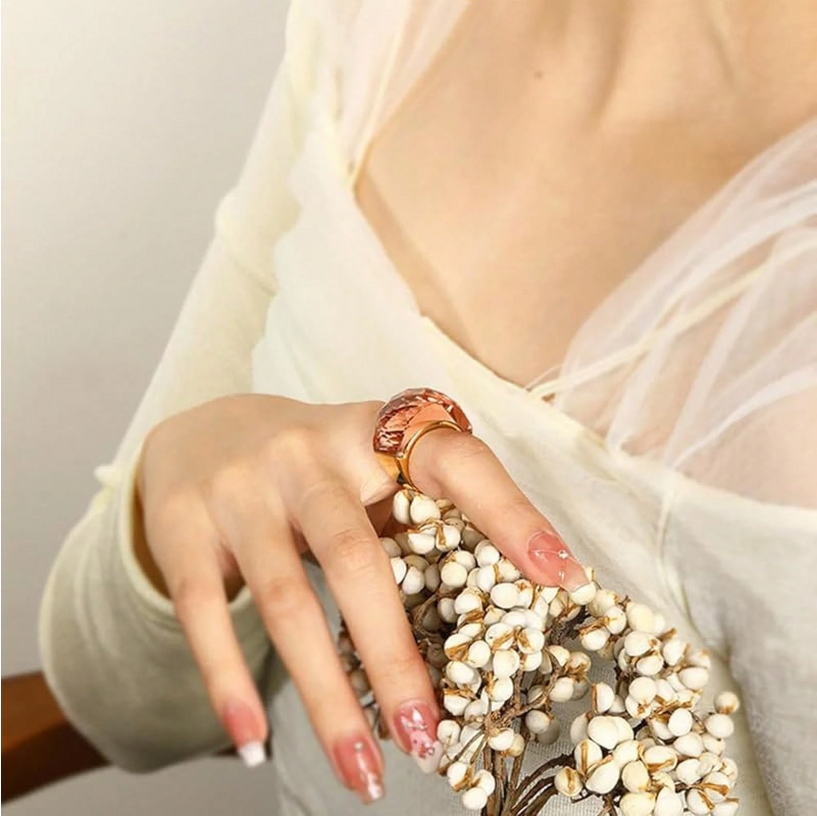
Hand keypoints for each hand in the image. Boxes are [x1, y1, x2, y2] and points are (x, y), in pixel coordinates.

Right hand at [135, 394, 584, 801]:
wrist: (205, 433)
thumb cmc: (315, 467)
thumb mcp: (371, 469)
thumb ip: (423, 515)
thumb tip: (517, 597)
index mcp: (375, 434)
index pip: (454, 462)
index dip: (509, 515)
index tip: (559, 578)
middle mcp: (308, 453)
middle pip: (357, 557)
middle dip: (396, 658)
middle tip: (428, 739)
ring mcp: (241, 488)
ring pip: (286, 598)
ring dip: (328, 695)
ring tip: (364, 772)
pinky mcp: (185, 526)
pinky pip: (205, 613)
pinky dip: (229, 683)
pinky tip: (254, 742)